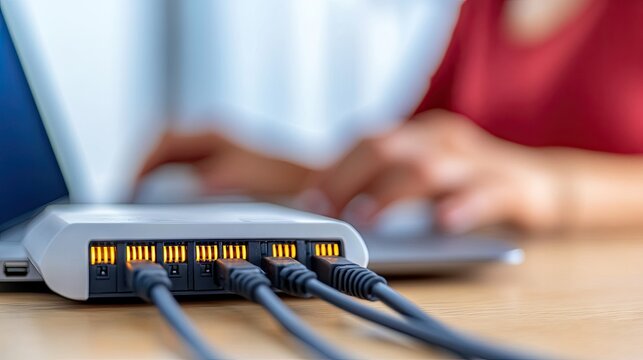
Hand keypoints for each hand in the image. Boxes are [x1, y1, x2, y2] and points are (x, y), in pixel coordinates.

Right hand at [138, 130, 312, 195]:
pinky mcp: (222, 166)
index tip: (127, 187)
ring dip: (152, 175)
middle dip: (139, 168)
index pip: (158, 140)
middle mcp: (210, 137)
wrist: (310, 186)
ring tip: (137, 198)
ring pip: (170, 158)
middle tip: (126, 193)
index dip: (137, 164)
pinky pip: (183, 170)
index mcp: (209, 133)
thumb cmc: (280, 180)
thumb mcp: (234, 179)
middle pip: (159, 147)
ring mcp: (216, 150)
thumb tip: (168, 193)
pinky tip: (165, 201)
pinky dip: (167, 182)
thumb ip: (200, 183)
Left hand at [312, 110, 562, 232]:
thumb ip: (384, 181)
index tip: (307, 201)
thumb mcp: (424, 175)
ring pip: (429, 169)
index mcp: (421, 133)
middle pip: (386, 149)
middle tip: (322, 212)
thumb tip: (329, 204)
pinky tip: (443, 222)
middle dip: (346, 179)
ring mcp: (478, 162)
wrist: (543, 183)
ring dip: (390, 193)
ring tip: (363, 217)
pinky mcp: (512, 188)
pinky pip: (487, 195)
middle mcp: (445, 140)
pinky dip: (463, 206)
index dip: (332, 170)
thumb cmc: (470, 181)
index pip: (366, 141)